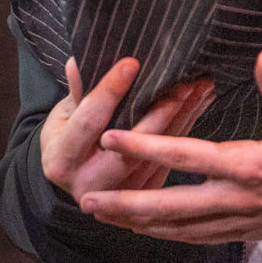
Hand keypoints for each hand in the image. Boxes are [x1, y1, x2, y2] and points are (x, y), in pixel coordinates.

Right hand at [41, 56, 215, 203]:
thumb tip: (78, 63)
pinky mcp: (141, 199)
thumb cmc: (66, 138)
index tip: (131, 64)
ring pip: (156, 157)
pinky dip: (185, 132)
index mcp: (62, 161)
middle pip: (129, 149)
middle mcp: (88, 184)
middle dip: (159, 114)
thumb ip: (77, 93)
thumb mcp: (64, 115)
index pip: (90, 121)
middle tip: (183, 85)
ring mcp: (118, 197)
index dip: (110, 92)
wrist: (74, 176)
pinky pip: (168, 164)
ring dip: (182, 119)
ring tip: (200, 89)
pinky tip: (198, 106)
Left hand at [81, 48, 261, 243]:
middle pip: (171, 205)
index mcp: (250, 165)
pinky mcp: (245, 232)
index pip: (186, 154)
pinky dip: (166, 234)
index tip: (108, 138)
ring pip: (179, 228)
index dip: (144, 146)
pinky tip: (142, 229)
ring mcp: (240, 220)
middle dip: (126, 204)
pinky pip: (198, 237)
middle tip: (85, 199)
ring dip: (138, 223)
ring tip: (99, 216)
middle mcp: (238, 198)